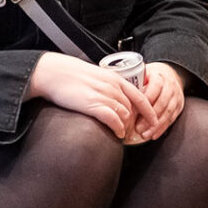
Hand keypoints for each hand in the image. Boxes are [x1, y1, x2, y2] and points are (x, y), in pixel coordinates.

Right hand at [29, 52, 154, 140]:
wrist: (53, 73)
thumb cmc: (70, 75)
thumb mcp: (96, 76)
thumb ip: (107, 85)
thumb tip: (114, 97)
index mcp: (115, 78)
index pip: (140, 96)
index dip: (149, 110)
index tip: (154, 120)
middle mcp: (112, 87)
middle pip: (133, 109)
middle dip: (136, 123)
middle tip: (134, 132)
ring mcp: (103, 96)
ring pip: (125, 115)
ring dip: (127, 127)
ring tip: (124, 134)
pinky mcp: (93, 105)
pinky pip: (113, 120)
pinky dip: (118, 128)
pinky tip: (117, 133)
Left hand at [134, 62, 186, 141]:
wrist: (169, 75)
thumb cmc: (149, 78)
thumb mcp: (141, 76)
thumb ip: (132, 84)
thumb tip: (117, 96)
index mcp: (159, 76)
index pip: (155, 87)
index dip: (147, 99)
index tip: (136, 110)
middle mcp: (170, 86)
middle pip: (162, 102)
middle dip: (149, 117)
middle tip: (138, 128)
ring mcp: (176, 96)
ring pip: (168, 112)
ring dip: (155, 126)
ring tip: (144, 135)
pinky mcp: (179, 106)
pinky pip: (172, 119)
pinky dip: (162, 128)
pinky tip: (153, 135)